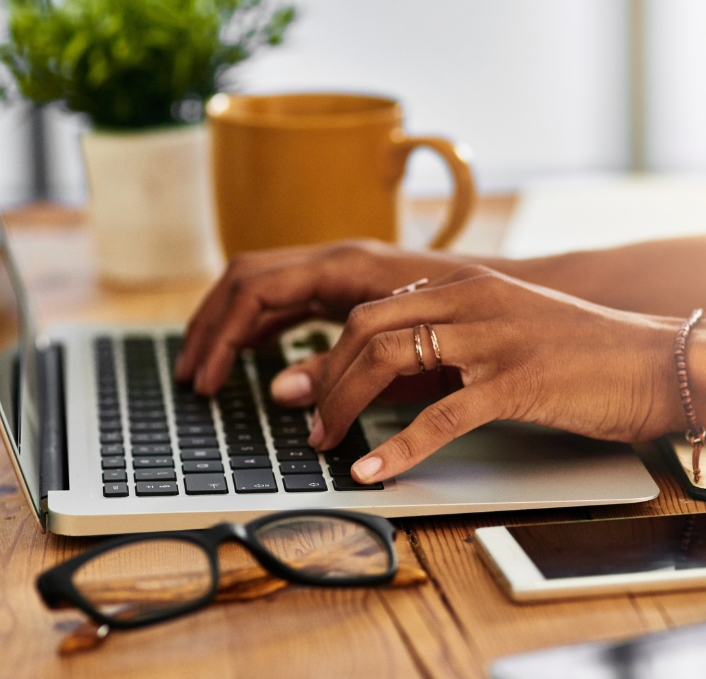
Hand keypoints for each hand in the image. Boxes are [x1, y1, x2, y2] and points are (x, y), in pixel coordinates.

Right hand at [175, 239, 474, 390]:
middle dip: (211, 326)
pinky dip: (260, 324)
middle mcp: (337, 259)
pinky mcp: (351, 287)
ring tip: (207, 370)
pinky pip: (289, 297)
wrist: (514, 296)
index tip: (205, 378)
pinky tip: (251, 355)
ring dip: (229, 324)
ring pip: (263, 285)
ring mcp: (342, 270)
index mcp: (345, 265)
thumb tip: (280, 391)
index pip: (256, 288)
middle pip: (247, 279)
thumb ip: (342, 369)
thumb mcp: (406, 354)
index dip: (221, 334)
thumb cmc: (472, 318)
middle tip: (191, 376)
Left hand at [275, 266, 685, 482]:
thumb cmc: (591, 354)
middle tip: (301, 416)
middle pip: (367, 329)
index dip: (328, 350)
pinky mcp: (516, 382)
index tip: (302, 383)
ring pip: (390, 361)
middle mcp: (473, 301)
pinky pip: (439, 417)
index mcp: (468, 285)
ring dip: (344, 406)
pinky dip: (397, 448)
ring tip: (325, 442)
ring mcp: (493, 339)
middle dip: (323, 376)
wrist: (660, 361)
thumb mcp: (514, 330)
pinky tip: (374, 472)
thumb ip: (460, 340)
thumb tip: (406, 373)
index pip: (374, 308)